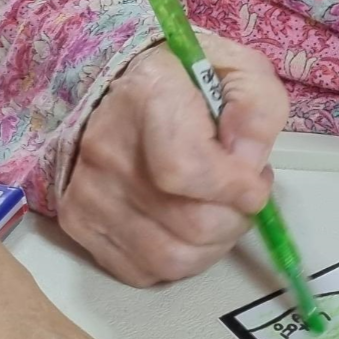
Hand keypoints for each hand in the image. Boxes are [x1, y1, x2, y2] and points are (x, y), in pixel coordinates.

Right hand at [60, 30, 287, 284]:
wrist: (117, 87)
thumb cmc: (184, 78)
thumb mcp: (236, 67)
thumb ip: (257, 106)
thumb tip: (250, 163)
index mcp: (149, 96)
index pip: (186, 169)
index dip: (234, 187)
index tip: (257, 181)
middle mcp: (109, 150)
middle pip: (190, 224)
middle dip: (237, 217)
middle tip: (245, 193)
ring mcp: (90, 193)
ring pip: (172, 259)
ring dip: (214, 244)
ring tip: (221, 208)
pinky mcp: (80, 224)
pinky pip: (145, 271)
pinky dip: (180, 258)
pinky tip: (188, 224)